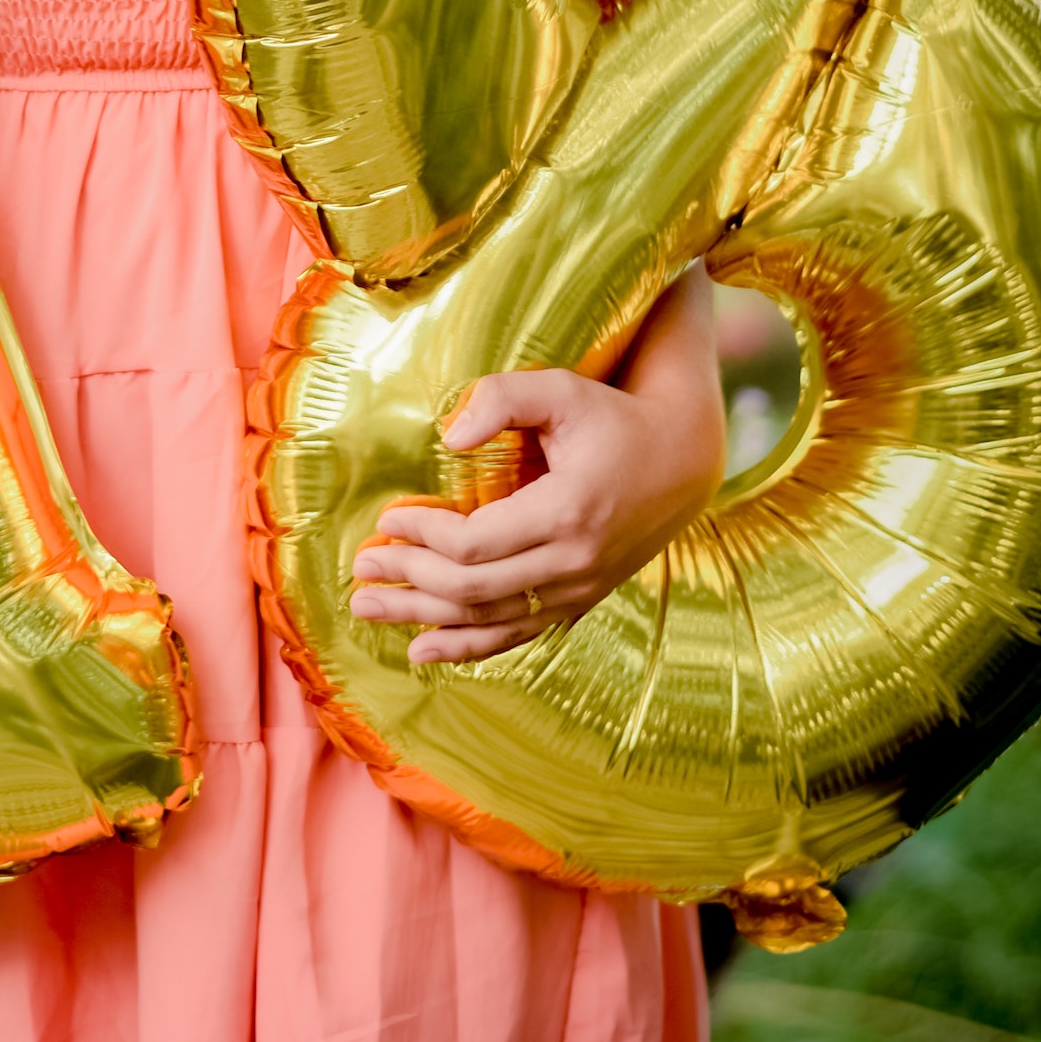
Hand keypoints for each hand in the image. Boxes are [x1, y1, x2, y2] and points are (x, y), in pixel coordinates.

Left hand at [348, 267, 724, 664]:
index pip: (475, 544)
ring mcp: (578, 590)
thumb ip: (502, 398)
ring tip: (367, 609)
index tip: (387, 520)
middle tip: (359, 567)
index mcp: (567, 512)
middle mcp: (574, 562)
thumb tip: (449, 438)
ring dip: (422, 619)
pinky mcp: (578, 601)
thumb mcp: (561, 389)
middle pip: (472, 590)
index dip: (423, 537)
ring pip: (488, 621)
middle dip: (409, 581)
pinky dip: (466, 647)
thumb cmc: (611, 417)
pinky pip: (516, 634)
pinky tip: (421, 652)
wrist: (681, 460)